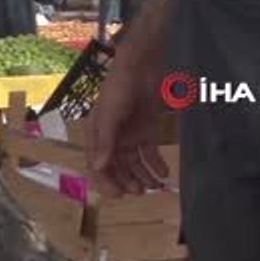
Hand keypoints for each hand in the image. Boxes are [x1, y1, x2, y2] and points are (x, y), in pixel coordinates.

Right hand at [87, 50, 169, 197]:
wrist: (142, 64)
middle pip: (116, 167)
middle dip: (127, 181)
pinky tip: (164, 173)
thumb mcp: (109, 115)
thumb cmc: (119, 87)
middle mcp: (111, 138)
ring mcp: (129, 134)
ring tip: (154, 186)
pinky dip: (156, 163)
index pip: (97, 166)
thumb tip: (99, 167)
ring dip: (142, 176)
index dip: (106, 182)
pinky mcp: (146, 129)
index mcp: (95, 136)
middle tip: (139, 191)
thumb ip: (105, 142)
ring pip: (134, 163)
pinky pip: (149, 152)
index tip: (119, 195)